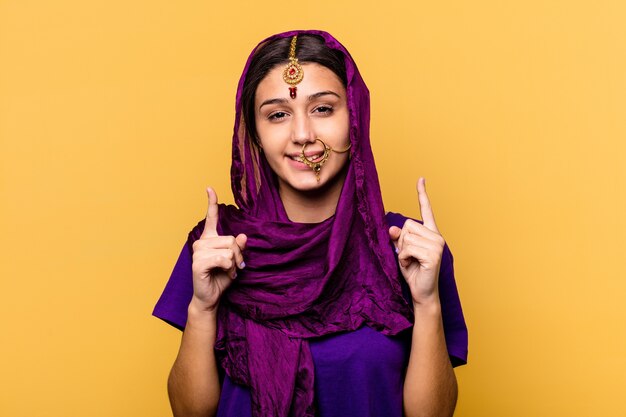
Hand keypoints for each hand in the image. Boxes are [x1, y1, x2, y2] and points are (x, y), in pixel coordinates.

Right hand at [190, 187, 246, 312]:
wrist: (210, 297)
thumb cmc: (221, 278)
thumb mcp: (234, 261)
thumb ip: (238, 248)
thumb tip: (243, 236)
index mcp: (209, 239)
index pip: (211, 218)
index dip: (211, 202)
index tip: (210, 188)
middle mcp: (201, 243)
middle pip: (230, 239)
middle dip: (238, 255)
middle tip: (235, 267)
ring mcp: (198, 252)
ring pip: (228, 249)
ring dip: (234, 263)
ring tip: (229, 271)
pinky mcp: (198, 263)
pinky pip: (223, 259)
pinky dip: (229, 268)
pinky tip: (224, 273)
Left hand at [388, 177, 445, 305]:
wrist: (422, 292)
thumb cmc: (412, 271)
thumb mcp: (401, 251)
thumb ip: (397, 238)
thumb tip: (392, 228)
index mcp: (430, 232)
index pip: (426, 210)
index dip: (422, 194)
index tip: (421, 179)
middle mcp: (436, 235)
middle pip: (407, 225)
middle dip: (402, 241)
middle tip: (409, 256)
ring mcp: (437, 244)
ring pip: (406, 237)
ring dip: (402, 252)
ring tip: (411, 262)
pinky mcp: (433, 254)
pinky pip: (408, 249)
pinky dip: (404, 258)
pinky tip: (412, 265)